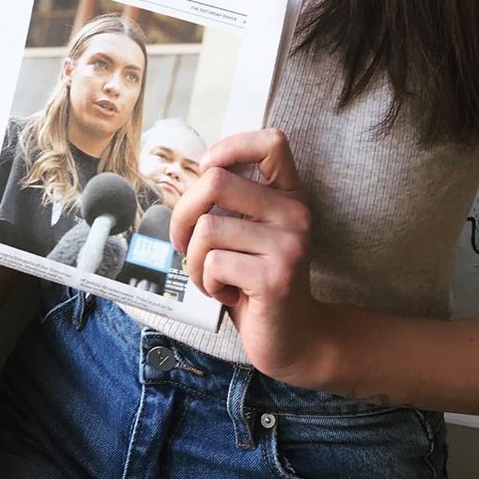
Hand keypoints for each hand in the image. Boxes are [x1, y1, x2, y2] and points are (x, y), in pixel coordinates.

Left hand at [170, 129, 327, 384]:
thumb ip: (231, 202)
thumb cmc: (258, 280)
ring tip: (214, 277)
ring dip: (195, 261)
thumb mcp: (250, 232)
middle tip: (187, 243)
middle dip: (183, 215)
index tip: (208, 171)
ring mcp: (288, 245)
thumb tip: (189, 176)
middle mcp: (295, 213)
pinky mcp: (274, 277)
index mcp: (289, 195)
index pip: (272, 142)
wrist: (294, 337)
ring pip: (206, 229)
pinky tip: (227, 294)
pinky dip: (207, 283)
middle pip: (215, 181)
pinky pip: (213, 263)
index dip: (231, 146)